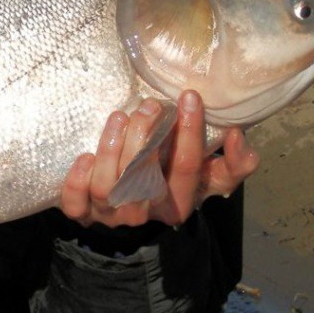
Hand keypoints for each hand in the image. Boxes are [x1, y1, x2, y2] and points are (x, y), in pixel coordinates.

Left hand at [59, 90, 259, 228]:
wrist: (131, 212)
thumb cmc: (172, 184)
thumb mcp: (209, 178)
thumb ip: (234, 163)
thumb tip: (237, 136)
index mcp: (179, 204)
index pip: (187, 169)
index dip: (189, 131)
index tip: (189, 96)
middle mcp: (145, 214)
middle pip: (142, 176)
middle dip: (145, 135)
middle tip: (149, 105)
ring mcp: (111, 216)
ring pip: (108, 186)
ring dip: (111, 148)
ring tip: (120, 116)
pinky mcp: (82, 214)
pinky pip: (76, 204)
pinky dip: (77, 181)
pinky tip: (85, 156)